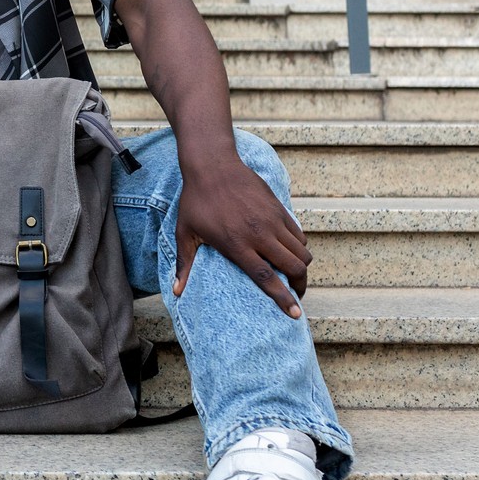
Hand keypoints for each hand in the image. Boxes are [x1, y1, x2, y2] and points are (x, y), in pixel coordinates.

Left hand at [174, 155, 311, 317]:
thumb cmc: (195, 201)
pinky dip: (299, 246)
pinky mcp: (279, 208)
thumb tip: (176, 292)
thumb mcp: (185, 232)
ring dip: (301, 266)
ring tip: (293, 274)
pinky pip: (299, 234)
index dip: (283, 298)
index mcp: (237, 245)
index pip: (266, 278)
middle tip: (296, 293)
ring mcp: (272, 220)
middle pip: (293, 267)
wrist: (212, 165)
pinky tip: (289, 251)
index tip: (295, 314)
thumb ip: (185, 264)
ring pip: (302, 251)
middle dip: (300, 285)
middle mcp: (259, 234)